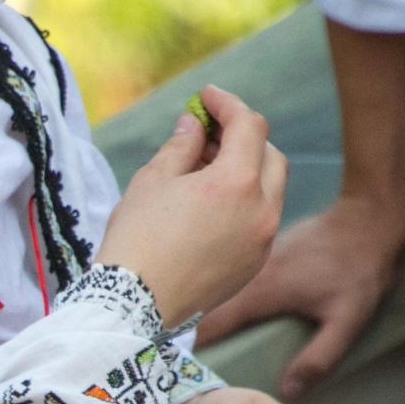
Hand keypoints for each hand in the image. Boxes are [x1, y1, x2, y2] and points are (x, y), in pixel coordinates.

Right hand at [97, 86, 287, 326]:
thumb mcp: (153, 180)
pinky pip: (261, 219)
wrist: (134, 306)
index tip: (205, 97)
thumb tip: (195, 126)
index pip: (248, 126)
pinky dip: (245, 200)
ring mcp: (262, 241)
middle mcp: (261, 211)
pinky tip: (210, 203)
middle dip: (242, 136)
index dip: (227, 103)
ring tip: (204, 168)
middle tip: (206, 131)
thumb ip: (181, 146)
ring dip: (246, 169)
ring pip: (270, 189)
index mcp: (236, 184)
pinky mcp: (254, 264)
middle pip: (269, 155)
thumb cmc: (137, 238)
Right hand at [195, 194, 404, 398]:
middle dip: (188, 325)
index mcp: (261, 291)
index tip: (177, 360)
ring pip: (218, 286)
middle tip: (177, 350)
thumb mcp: (347, 322)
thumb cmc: (359, 273)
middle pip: (206, 303)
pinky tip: (224, 301)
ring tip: (190, 329)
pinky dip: (223, 289)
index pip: (211, 323)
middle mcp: (250, 272)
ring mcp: (255, 258)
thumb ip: (317, 358)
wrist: (366, 220)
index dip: (191, 344)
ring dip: (204, 305)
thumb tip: (286, 389)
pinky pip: (234, 275)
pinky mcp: (264, 250)